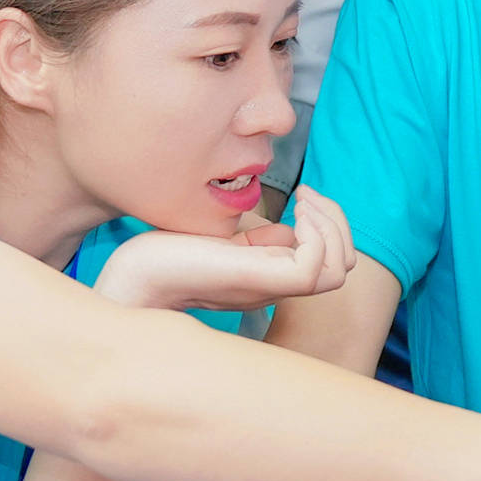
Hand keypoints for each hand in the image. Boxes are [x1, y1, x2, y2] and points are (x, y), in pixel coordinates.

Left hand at [91, 190, 358, 314]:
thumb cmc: (169, 255)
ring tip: (303, 203)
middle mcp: (278, 284)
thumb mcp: (226, 240)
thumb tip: (286, 231)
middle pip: (344, 265)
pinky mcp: (261, 279)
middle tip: (307, 196)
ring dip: (330, 225)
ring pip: (339, 268)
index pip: (331, 259)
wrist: (137, 276)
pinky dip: (315, 234)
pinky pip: (316, 267)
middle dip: (338, 220)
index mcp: (273, 275)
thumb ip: (259, 239)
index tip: (302, 195)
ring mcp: (272, 284)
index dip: (329, 222)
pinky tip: (291, 212)